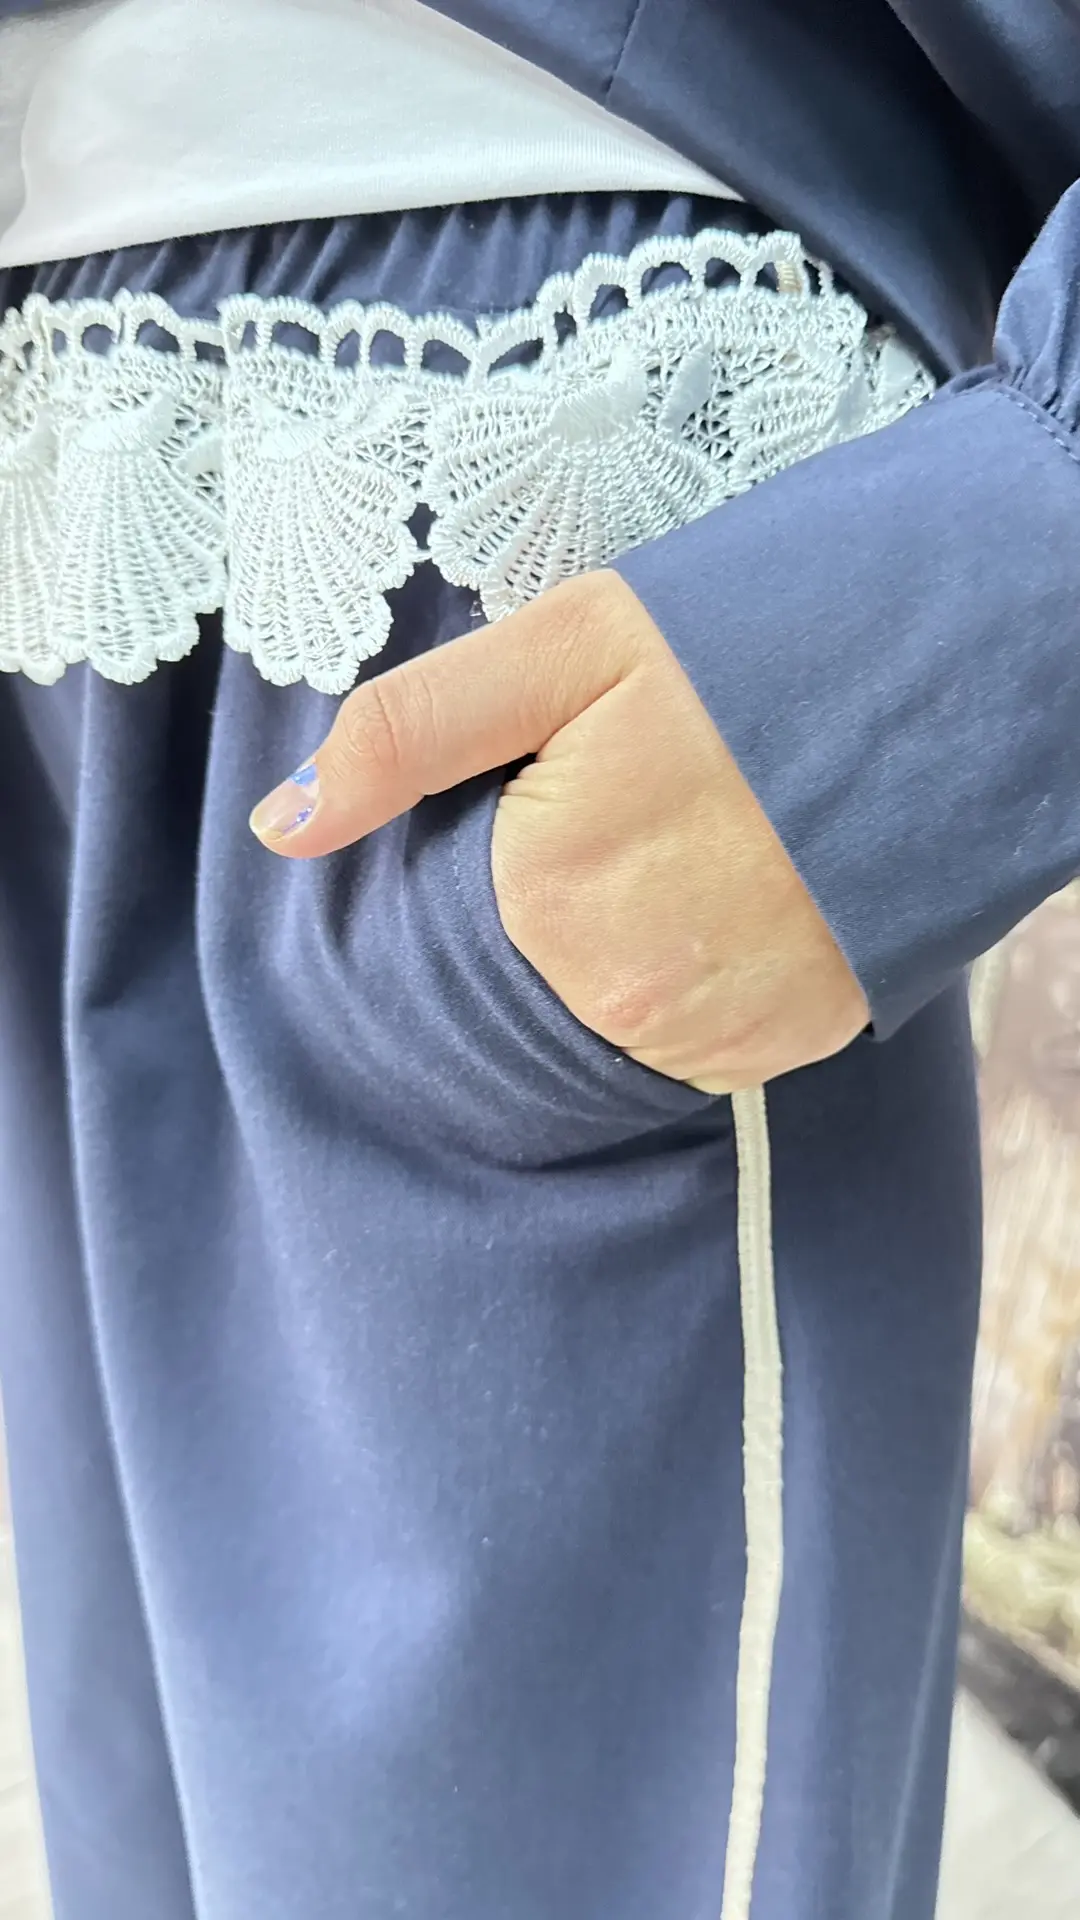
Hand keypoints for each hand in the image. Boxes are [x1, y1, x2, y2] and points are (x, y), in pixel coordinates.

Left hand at [249, 570, 867, 1090]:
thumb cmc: (748, 648)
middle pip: (544, 964)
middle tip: (670, 803)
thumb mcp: (564, 646)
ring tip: (719, 846)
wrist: (954, 680)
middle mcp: (622, 997)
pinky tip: (757, 895)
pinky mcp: (788, 1048)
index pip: (474, 901)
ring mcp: (713, 1036)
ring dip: (648, 940)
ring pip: (621, 1006)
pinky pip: (703, 1034)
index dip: (524, 830)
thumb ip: (408, 736)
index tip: (594, 775)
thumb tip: (280, 829)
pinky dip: (714, 975)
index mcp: (545, 895)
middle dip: (585, 890)